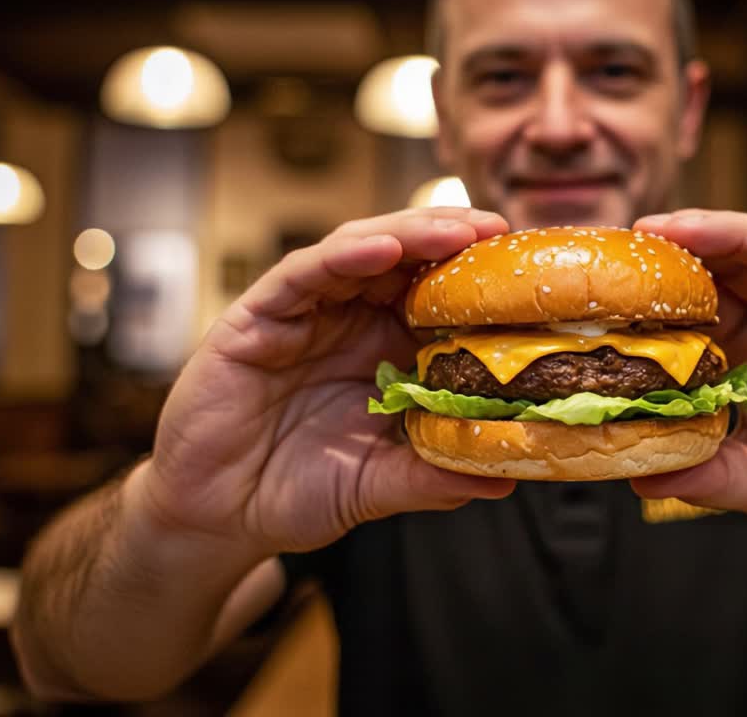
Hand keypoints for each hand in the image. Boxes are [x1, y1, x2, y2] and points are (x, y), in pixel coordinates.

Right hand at [139, 208, 515, 554]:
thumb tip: (504, 478)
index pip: (439, 297)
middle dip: (453, 238)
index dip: (479, 279)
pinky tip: (380, 249)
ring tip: (456, 230)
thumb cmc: (297, 492)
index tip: (527, 272)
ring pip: (360, 251)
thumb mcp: (378, 484)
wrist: (219, 516)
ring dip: (409, 234)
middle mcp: (349, 321)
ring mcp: (305, 314)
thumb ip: (433, 478)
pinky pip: (304, 274)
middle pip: (407, 260)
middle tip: (499, 231)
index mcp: (385, 351)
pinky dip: (343, 256)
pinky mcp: (257, 317)